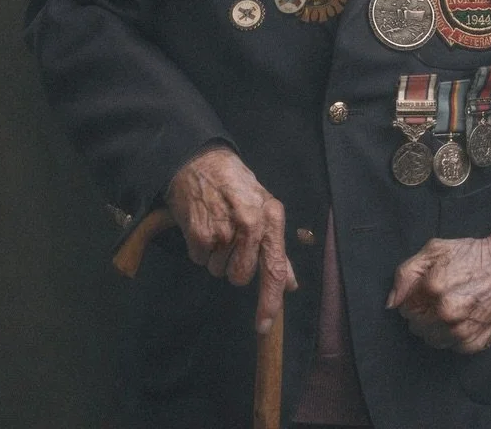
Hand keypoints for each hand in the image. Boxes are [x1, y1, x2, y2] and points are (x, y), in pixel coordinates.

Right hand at [165, 146, 296, 333]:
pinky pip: (200, 261)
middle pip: (241, 277)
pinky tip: (204, 225)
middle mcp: (250, 226)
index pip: (275, 268)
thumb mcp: (264, 209)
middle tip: (232, 241)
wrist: (201, 163)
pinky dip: (200, 249)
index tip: (263, 326)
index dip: (269, 300)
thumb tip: (291, 285)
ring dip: (217, 256)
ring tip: (218, 226)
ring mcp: (224, 231)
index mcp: (271, 219)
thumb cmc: (237, 188)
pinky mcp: (199, 234)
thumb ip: (277, 251)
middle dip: (235, 267)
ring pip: (218, 271)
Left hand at [386, 214, 490, 353]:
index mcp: (434, 287)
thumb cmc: (474, 255)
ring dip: (435, 327)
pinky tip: (464, 317)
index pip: (404, 308)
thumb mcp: (435, 249)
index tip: (425, 290)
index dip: (412, 298)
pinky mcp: (475, 343)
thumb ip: (406, 273)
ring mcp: (461, 330)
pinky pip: (450, 347)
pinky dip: (452, 335)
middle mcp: (447, 312)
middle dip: (422, 313)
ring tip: (452, 307)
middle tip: (440, 297)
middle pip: (416, 326)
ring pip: (431, 339)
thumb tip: (391, 303)